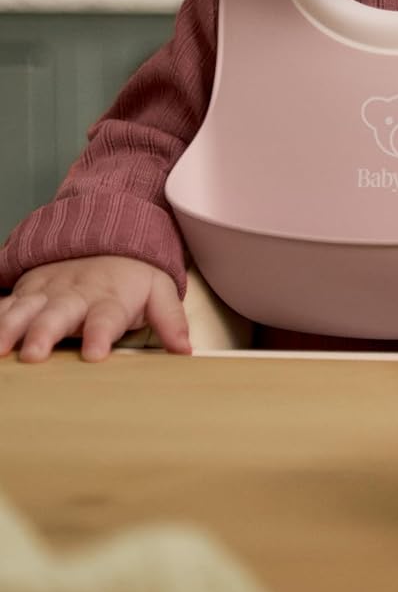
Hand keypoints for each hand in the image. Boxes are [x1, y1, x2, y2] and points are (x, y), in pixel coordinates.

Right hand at [0, 256, 190, 362]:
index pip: (106, 317)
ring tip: (1, 349)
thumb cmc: (131, 275)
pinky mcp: (26, 292)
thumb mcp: (159, 290)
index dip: (100, 334)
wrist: (105, 236)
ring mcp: (47, 292)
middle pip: (58, 313)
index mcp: (110, 297)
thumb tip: (184, 350)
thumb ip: (171, 320)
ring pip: (24, 308)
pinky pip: (5, 304)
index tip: (95, 354)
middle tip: (35, 354)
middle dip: (45, 333)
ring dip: (11, 327)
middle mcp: (75, 294)